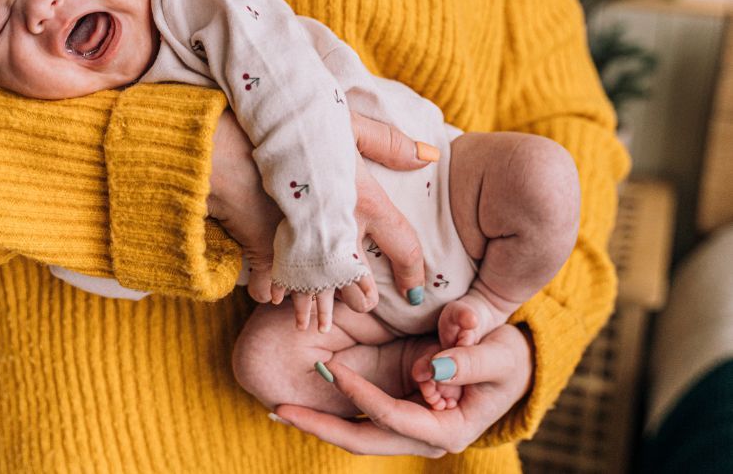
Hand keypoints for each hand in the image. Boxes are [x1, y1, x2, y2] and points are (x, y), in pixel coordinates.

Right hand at [206, 108, 434, 329]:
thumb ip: (389, 142)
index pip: (405, 246)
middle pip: (359, 281)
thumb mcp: (348, 123)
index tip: (416, 292)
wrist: (238, 140)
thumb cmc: (297, 126)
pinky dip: (272, 291)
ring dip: (316, 307)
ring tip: (314, 325)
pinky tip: (273, 300)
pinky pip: (273, 282)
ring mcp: (303, 245)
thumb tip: (430, 157)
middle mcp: (340, 230)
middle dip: (361, 298)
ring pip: (316, 289)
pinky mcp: (267, 248)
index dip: (414, 272)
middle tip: (364, 306)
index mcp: (366, 203)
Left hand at [273, 324, 533, 456]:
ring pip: (359, 433)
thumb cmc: (509, 359)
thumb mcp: (500, 354)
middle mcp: (424, 438)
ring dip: (320, 422)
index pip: (393, 417)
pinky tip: (302, 404)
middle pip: (365, 439)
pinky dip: (334, 410)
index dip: (361, 396)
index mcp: (448, 431)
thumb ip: (472, 359)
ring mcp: (411, 429)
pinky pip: (363, 418)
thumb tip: (436, 367)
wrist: (512, 367)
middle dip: (322, 425)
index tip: (332, 369)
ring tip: (280, 408)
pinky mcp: (402, 414)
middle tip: (281, 409)